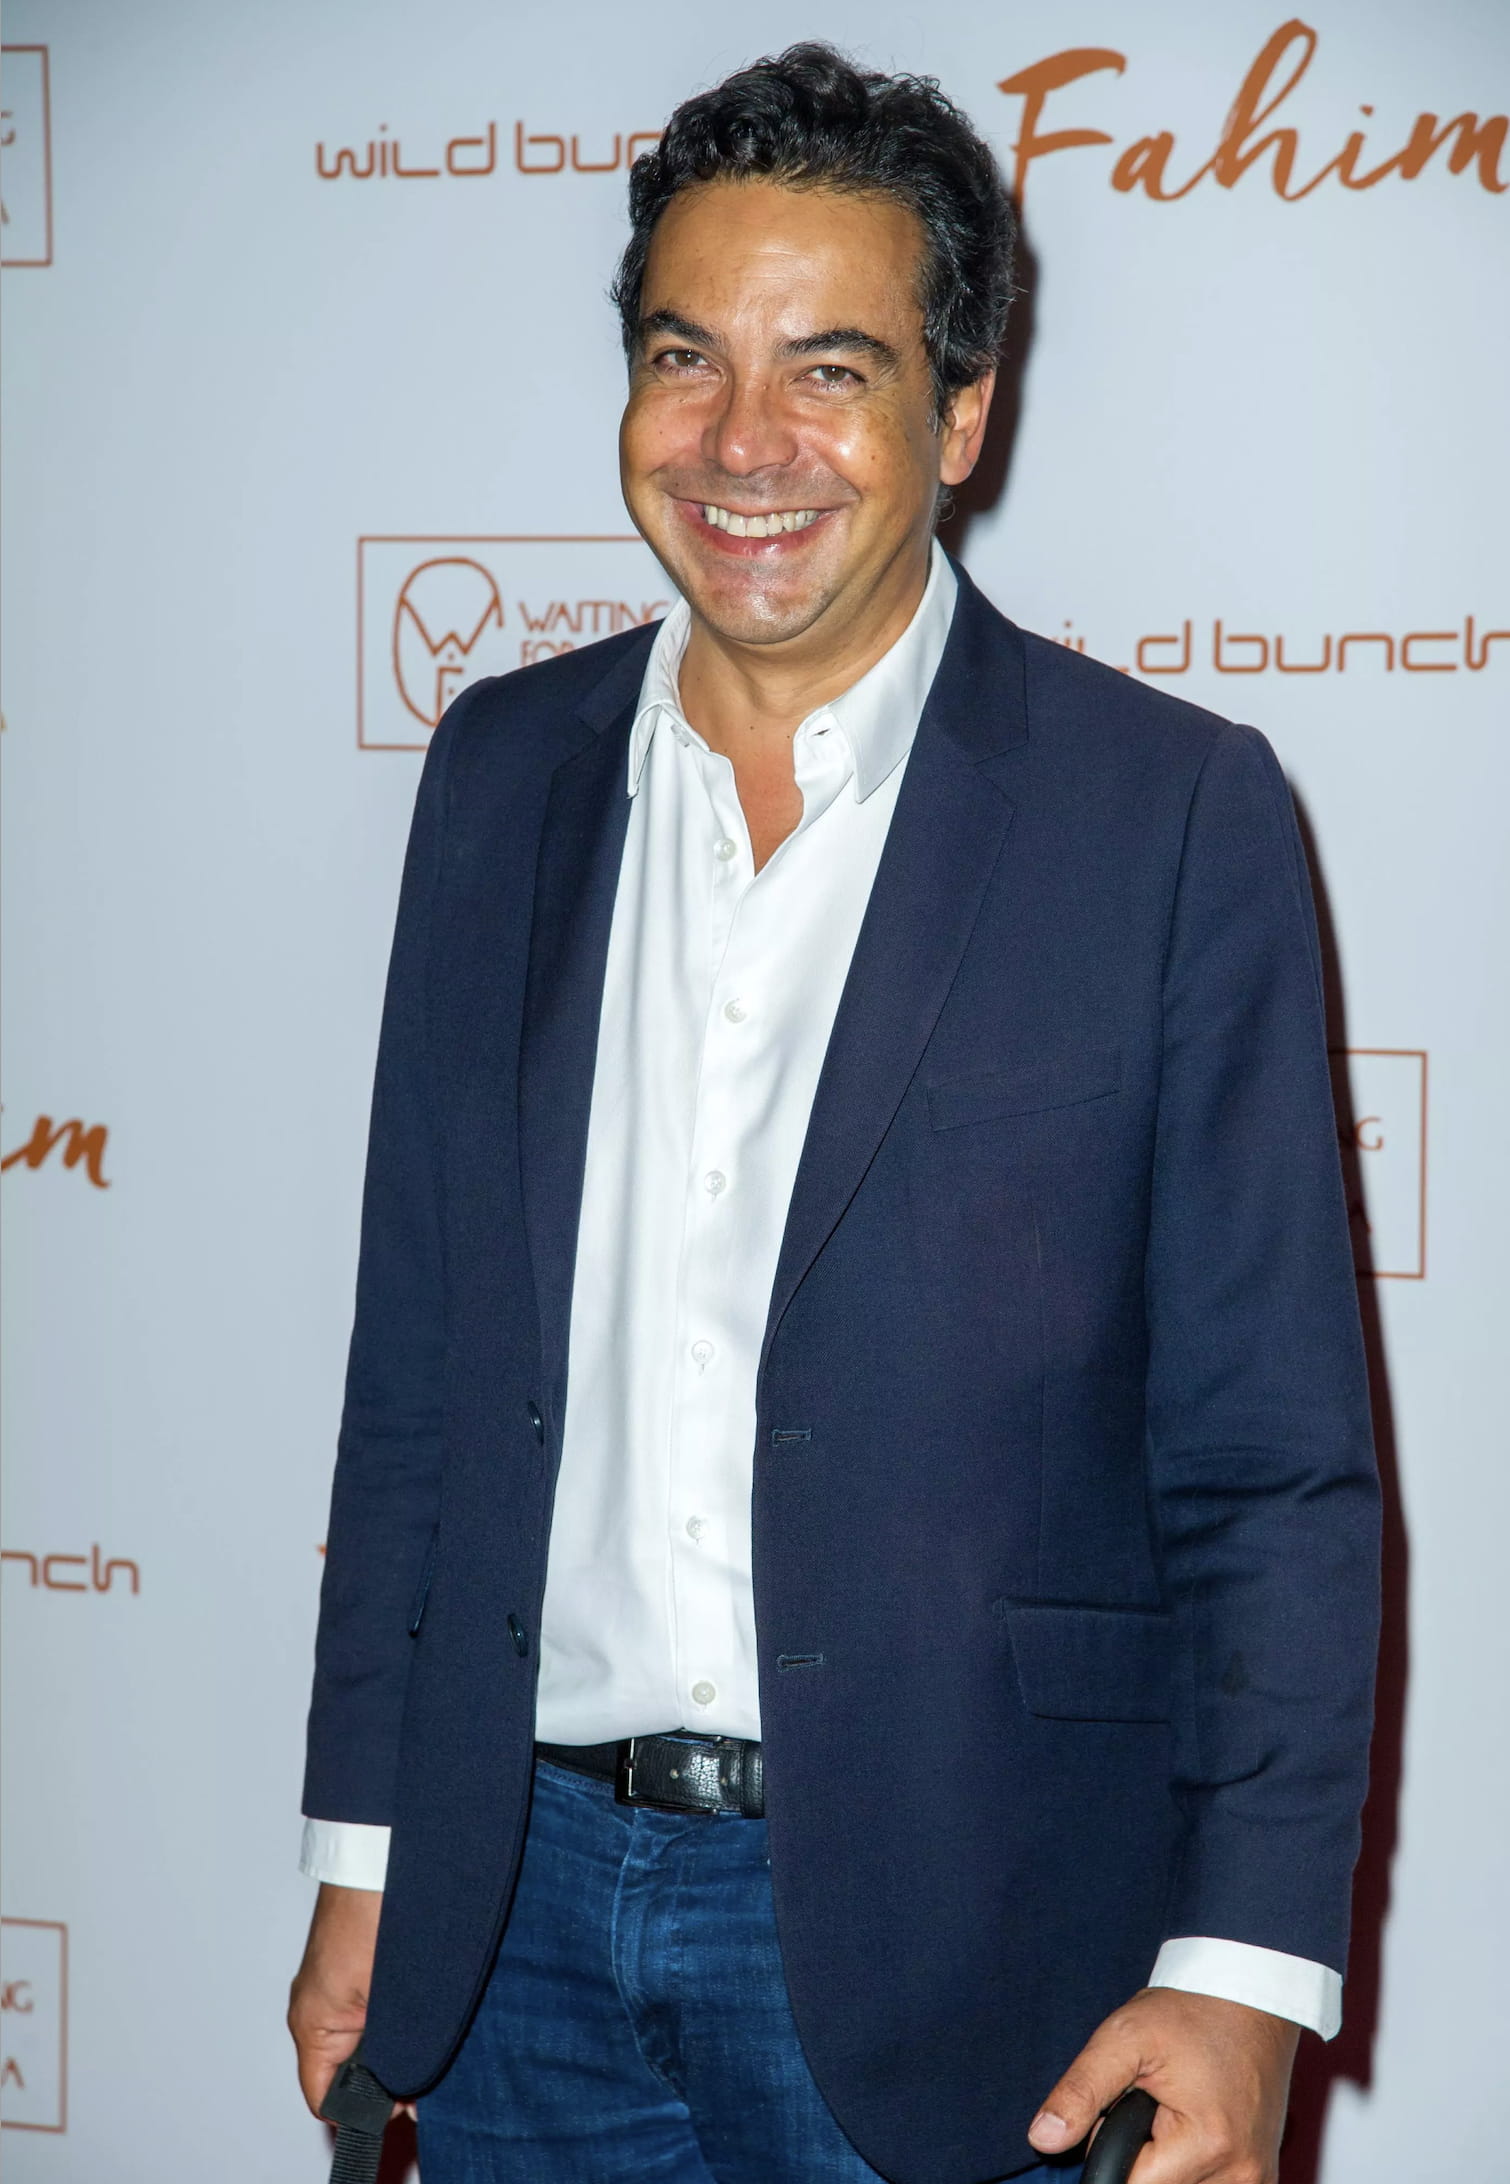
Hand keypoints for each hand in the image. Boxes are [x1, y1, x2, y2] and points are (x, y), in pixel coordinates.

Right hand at [288, 1883, 412, 2121]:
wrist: (379, 1852)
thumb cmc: (374, 1912)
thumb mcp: (390, 1996)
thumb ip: (393, 2045)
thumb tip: (407, 2082)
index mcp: (312, 2024)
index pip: (326, 2097)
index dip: (364, 2109)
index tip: (404, 2104)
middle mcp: (316, 2008)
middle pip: (348, 2068)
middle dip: (388, 2074)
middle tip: (431, 2076)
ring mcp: (333, 1985)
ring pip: (365, 2035)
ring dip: (397, 2042)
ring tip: (434, 2039)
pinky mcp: (352, 1964)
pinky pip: (370, 2006)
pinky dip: (396, 2014)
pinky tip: (428, 2009)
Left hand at [1028, 1987, 1298, 2181]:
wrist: (1251, 1993)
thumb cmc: (1190, 2010)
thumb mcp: (1124, 2037)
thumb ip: (1081, 2090)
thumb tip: (1043, 2138)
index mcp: (1209, 2145)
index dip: (1113, 2148)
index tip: (1123, 2107)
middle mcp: (1242, 2176)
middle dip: (1140, 2158)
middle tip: (1147, 2104)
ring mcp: (1257, 2180)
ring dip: (1166, 2165)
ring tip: (1171, 2111)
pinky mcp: (1262, 2177)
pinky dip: (1190, 2166)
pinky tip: (1191, 2126)